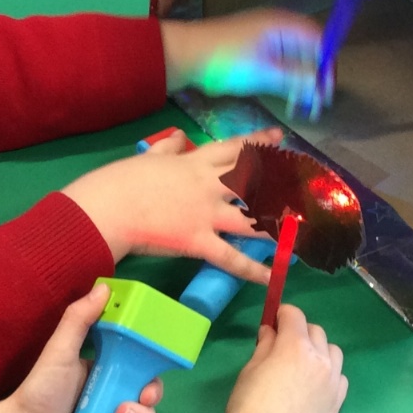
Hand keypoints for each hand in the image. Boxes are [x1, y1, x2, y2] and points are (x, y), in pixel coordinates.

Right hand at [62, 128, 283, 283]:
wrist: (108, 207)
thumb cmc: (121, 181)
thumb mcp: (148, 157)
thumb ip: (168, 148)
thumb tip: (178, 137)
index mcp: (194, 163)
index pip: (233, 149)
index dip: (259, 143)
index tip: (278, 138)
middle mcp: (208, 186)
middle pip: (254, 182)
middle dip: (281, 184)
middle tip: (304, 187)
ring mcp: (206, 214)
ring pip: (251, 218)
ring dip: (278, 225)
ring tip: (302, 231)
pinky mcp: (198, 241)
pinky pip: (230, 258)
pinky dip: (252, 269)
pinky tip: (272, 276)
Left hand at [160, 9, 326, 116]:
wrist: (185, 55)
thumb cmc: (226, 60)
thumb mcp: (265, 72)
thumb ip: (297, 80)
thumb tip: (322, 90)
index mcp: (284, 25)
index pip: (320, 40)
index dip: (328, 65)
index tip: (328, 91)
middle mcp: (278, 27)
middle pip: (310, 49)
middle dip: (317, 75)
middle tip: (317, 103)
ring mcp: (265, 38)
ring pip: (295, 58)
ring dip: (302, 80)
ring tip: (303, 105)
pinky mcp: (254, 50)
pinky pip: (280, 62)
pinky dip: (288, 79)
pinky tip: (288, 97)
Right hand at [218, 304, 346, 412]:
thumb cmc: (248, 409)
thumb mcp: (249, 372)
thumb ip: (264, 347)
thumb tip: (270, 332)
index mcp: (295, 347)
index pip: (294, 315)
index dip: (282, 314)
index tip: (273, 321)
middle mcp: (320, 359)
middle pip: (316, 331)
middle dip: (299, 332)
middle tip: (282, 346)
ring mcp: (333, 381)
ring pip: (333, 351)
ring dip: (318, 350)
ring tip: (302, 365)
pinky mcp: (338, 401)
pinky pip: (340, 376)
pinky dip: (329, 373)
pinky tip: (314, 384)